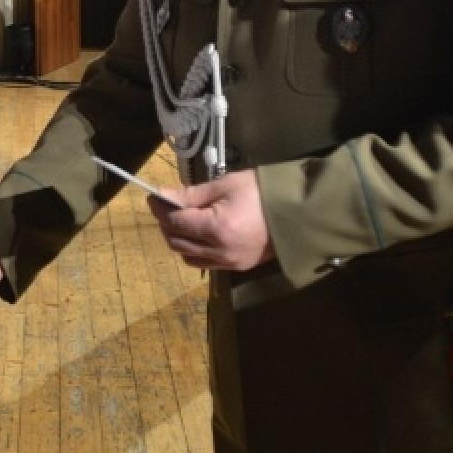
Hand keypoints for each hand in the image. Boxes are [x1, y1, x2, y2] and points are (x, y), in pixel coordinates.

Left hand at [153, 170, 273, 270]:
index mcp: (217, 228)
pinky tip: (198, 234)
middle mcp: (220, 251)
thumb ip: (192, 194)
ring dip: (178, 239)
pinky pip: (205, 263)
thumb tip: (162, 195)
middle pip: (177, 242)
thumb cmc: (262, 192)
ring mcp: (230, 263)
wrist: (299, 212)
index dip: (160, 209)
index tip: (153, 197)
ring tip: (182, 219)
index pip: (176, 222)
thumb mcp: (225, 185)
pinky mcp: (238, 267)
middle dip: (166, 224)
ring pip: (188, 256)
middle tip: (165, 206)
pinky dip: (194, 250)